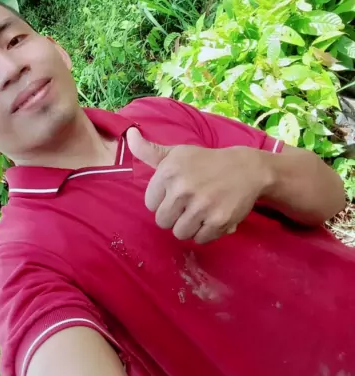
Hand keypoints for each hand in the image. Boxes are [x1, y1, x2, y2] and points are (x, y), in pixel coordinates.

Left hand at [127, 128, 268, 243]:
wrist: (246, 168)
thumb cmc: (205, 161)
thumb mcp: (176, 153)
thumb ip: (149, 150)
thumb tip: (129, 135)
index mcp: (168, 172)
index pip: (150, 204)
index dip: (162, 200)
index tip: (176, 193)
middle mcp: (183, 189)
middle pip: (162, 221)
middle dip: (174, 216)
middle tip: (188, 204)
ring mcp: (201, 206)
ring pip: (180, 233)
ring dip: (188, 226)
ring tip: (199, 212)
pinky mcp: (219, 221)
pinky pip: (200, 239)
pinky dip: (205, 233)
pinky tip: (211, 217)